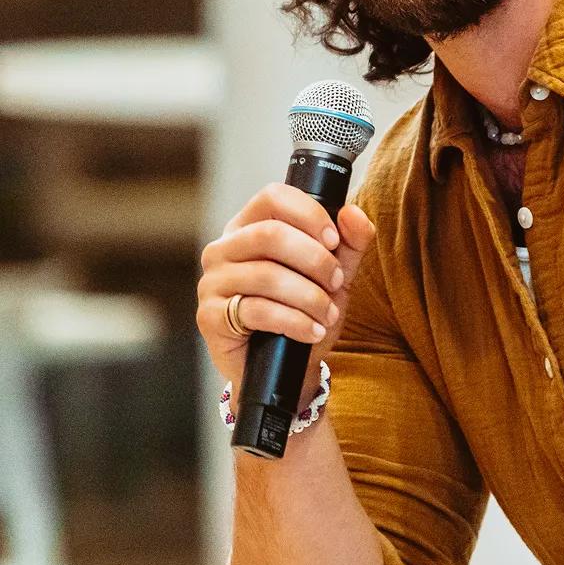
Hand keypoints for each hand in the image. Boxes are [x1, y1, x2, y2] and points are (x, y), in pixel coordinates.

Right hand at [197, 183, 374, 401]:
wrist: (288, 367)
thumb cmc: (306, 309)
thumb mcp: (337, 272)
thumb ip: (350, 241)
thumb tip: (353, 213)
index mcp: (250, 226)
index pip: (273, 197)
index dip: (308, 214)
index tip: (334, 240)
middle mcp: (224, 248)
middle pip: (270, 234)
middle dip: (315, 260)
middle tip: (337, 281)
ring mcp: (213, 282)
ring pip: (266, 275)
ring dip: (309, 296)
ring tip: (328, 313)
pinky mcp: (210, 317)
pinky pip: (256, 311)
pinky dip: (294, 321)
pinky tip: (312, 331)